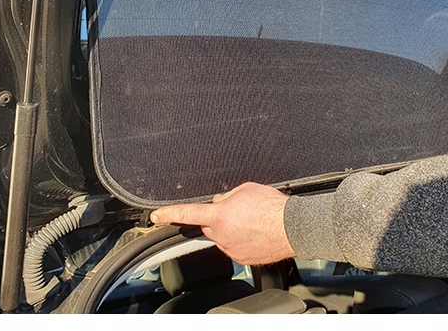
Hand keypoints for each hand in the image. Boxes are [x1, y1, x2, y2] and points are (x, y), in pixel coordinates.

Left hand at [150, 182, 294, 265]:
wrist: (292, 227)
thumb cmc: (271, 206)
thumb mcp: (244, 189)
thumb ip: (226, 196)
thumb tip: (220, 201)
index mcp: (219, 215)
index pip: (187, 213)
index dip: (169, 213)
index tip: (156, 216)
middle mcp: (222, 234)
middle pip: (209, 226)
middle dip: (217, 218)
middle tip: (238, 211)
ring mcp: (231, 249)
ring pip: (223, 236)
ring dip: (232, 229)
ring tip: (252, 221)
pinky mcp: (242, 259)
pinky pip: (235, 247)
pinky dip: (242, 240)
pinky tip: (256, 232)